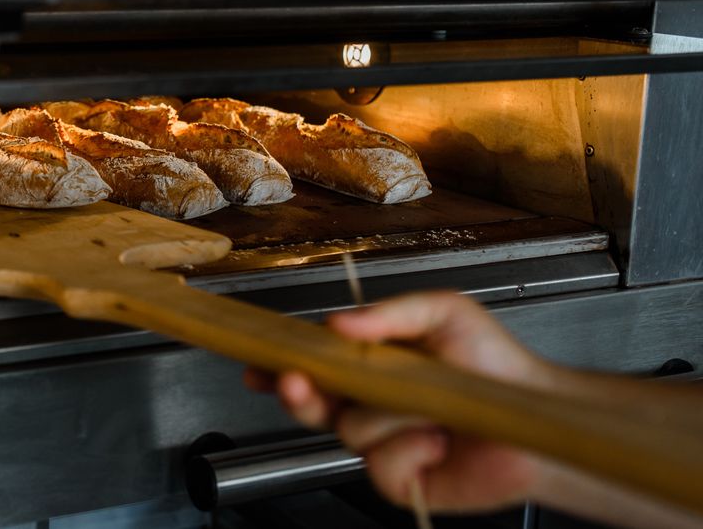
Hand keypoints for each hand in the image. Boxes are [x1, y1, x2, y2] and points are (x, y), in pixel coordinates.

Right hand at [245, 291, 555, 512]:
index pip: (313, 366)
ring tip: (431, 408)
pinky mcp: (398, 481)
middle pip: (311, 404)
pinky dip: (413, 448)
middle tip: (295, 381)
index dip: (280, 365)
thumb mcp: (444, 313)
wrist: (533, 414)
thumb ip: (390, 313)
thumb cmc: (492, 362)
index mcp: (369, 367)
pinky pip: (382, 464)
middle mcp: (368, 407)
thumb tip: (339, 322)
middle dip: (298, 392)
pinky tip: (438, 440)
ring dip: (392, 415)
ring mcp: (380, 446)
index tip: (258, 362)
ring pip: (352, 429)